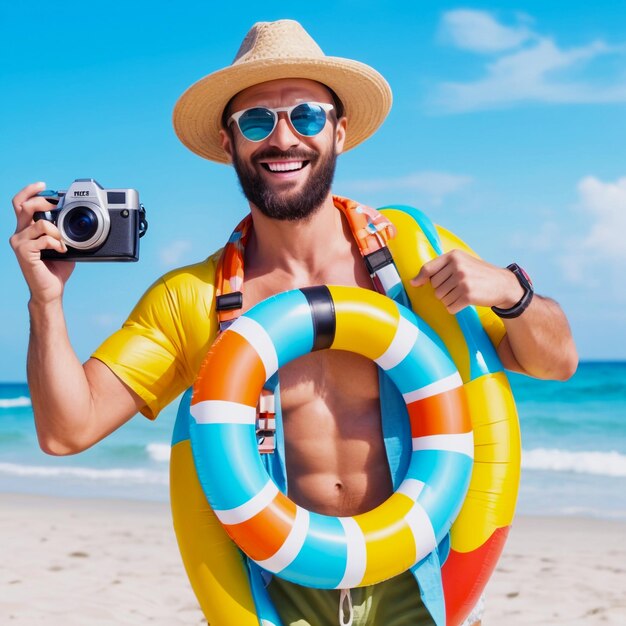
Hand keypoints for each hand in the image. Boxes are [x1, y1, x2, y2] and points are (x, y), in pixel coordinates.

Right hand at [9, 182, 75, 304]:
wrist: (50, 290)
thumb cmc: (57, 268)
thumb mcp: (62, 244)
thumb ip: (62, 230)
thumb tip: (75, 218)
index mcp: (26, 229)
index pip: (20, 203)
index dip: (30, 191)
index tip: (44, 186)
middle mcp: (19, 233)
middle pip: (23, 205)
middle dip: (43, 201)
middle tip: (57, 206)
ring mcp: (19, 242)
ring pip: (40, 223)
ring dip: (57, 231)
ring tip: (63, 243)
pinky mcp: (23, 252)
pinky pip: (43, 238)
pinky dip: (57, 243)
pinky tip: (61, 251)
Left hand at [410, 249, 522, 313]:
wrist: (503, 284)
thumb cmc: (478, 274)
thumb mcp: (461, 262)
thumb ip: (439, 268)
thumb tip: (413, 282)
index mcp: (454, 256)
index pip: (428, 268)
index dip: (420, 278)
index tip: (415, 284)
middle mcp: (457, 266)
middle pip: (434, 287)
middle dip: (442, 291)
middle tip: (457, 288)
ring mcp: (463, 281)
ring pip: (441, 298)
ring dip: (449, 300)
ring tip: (462, 294)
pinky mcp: (468, 295)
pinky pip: (450, 307)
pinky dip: (455, 308)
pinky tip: (465, 301)